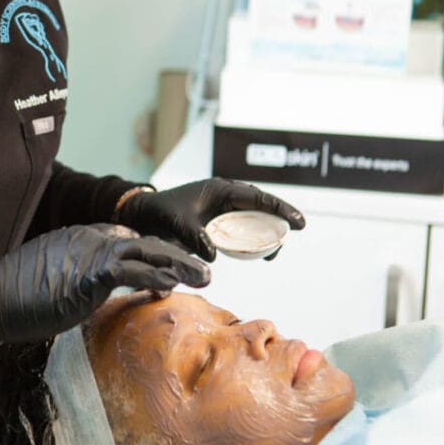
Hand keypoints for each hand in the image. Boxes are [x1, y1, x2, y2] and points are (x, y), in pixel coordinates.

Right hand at [0, 224, 210, 345]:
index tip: (173, 266)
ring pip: (148, 253)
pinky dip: (158, 278)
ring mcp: (91, 252)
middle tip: (202, 269)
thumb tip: (87, 296)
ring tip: (204, 276)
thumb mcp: (52, 281)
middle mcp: (90, 239)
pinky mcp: (92, 273)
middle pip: (145, 242)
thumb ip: (76, 281)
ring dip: (180, 265)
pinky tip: (174, 286)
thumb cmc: (14, 296)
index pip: (128, 239)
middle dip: (176, 255)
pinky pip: (135, 273)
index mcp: (81, 238)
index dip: (155, 253)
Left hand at [117, 179, 305, 261]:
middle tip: (298, 229)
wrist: (145, 214)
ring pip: (253, 216)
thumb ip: (196, 237)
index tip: (298, 220)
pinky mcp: (217, 220)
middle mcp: (225, 196)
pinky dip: (252, 238)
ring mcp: (222, 208)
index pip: (257, 197)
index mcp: (220, 190)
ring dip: (267, 230)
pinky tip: (260, 253)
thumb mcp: (178, 224)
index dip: (279, 208)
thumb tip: (215, 255)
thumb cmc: (161, 213)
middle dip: (280, 216)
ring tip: (277, 249)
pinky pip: (241, 227)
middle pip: (260, 204)